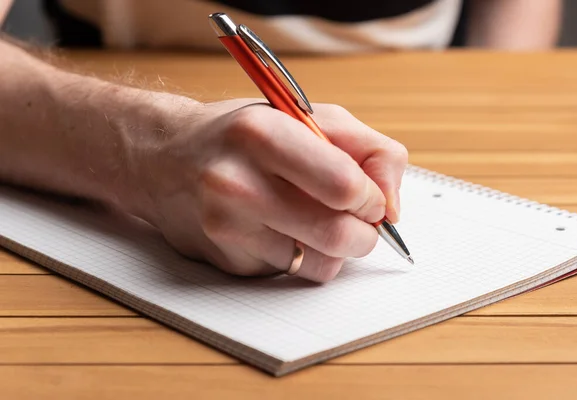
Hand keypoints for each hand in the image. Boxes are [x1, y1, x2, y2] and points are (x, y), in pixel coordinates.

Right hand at [129, 98, 407, 281]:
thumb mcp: (308, 116)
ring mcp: (227, 228)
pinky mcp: (226, 261)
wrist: (165, 159)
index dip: (371, 197)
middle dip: (364, 234)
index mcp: (262, 135)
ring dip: (336, 248)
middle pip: (337, 234)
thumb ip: (369, 150)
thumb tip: (392, 206)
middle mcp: (237, 184)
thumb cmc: (242, 136)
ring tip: (317, 219)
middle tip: (359, 220)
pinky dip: (302, 256)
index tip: (369, 197)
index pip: (343, 185)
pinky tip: (280, 229)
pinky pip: (293, 274)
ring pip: (320, 264)